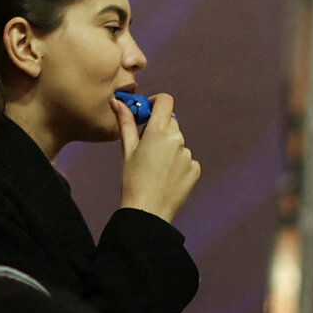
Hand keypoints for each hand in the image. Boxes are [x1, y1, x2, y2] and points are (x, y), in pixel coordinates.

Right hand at [115, 93, 199, 223]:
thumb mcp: (127, 149)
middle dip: (159, 129)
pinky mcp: (195, 169)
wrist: (147, 211)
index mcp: (159, 130)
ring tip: (155, 168)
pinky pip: (186, 159)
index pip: (165, 100)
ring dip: (169, 148)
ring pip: (178, 142)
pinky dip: (178, 163)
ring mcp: (188, 154)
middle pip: (171, 122)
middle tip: (146, 146)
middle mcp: (177, 138)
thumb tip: (117, 101)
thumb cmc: (133, 180)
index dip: (156, 102)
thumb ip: (126, 122)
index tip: (149, 112)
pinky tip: (166, 177)